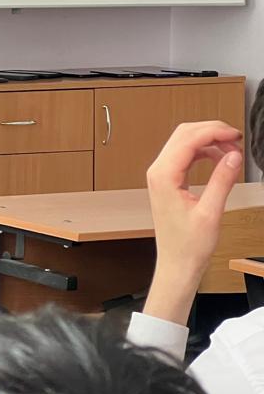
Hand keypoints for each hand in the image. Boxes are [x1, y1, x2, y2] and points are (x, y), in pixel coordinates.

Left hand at [143, 120, 243, 324]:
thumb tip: (234, 155)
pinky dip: (203, 152)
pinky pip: (184, 155)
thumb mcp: (211, 212)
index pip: (188, 139)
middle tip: (236, 139)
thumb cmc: (188, 244)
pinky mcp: (167, 180)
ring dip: (208, 141)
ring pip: (183, 142)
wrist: (176, 262)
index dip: (214, 131)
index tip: (236, 134)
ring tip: (232, 151)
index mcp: (164, 176)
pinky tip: (220, 159)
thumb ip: (223, 181)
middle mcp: (158, 171)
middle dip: (211, 131)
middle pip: (183, 135)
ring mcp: (160, 175)